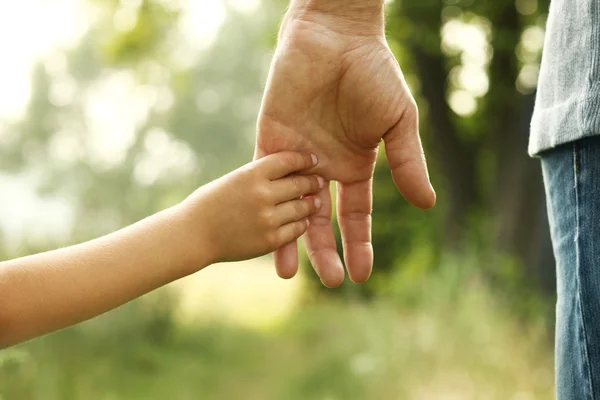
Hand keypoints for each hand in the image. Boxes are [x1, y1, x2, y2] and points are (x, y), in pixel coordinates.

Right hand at [181, 152, 323, 263]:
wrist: (193, 235)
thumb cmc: (210, 203)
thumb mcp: (234, 180)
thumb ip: (259, 176)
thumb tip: (289, 172)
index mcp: (251, 174)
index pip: (288, 160)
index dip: (304, 159)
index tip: (313, 160)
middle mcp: (262, 194)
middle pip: (300, 183)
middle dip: (312, 181)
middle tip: (320, 181)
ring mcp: (268, 218)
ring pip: (302, 208)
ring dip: (310, 204)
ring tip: (314, 201)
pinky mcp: (270, 240)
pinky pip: (296, 229)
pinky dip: (301, 224)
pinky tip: (302, 221)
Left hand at [255, 2, 435, 287]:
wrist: (335, 37)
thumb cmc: (373, 73)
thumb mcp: (397, 122)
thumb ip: (407, 162)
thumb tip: (427, 205)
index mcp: (355, 166)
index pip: (356, 215)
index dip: (359, 245)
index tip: (362, 274)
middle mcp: (324, 168)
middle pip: (322, 220)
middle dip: (326, 252)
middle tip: (331, 282)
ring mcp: (296, 157)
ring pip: (289, 208)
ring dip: (290, 240)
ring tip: (290, 275)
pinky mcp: (270, 141)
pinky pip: (266, 181)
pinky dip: (266, 205)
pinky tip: (265, 230)